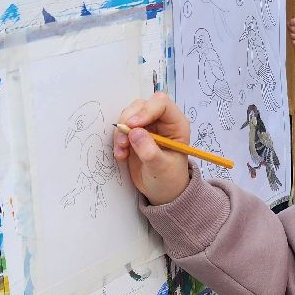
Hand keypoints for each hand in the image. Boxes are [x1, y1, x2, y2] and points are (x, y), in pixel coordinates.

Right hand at [112, 92, 191, 206]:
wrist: (162, 191)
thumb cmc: (169, 179)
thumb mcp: (161, 168)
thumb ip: (150, 151)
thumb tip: (135, 133)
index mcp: (176, 124)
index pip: (161, 103)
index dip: (146, 110)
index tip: (132, 125)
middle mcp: (162, 121)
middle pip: (141, 106)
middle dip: (128, 121)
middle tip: (123, 141)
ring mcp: (148, 126)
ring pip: (129, 115)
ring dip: (121, 131)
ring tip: (122, 151)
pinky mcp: (135, 134)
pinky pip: (122, 128)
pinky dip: (118, 139)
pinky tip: (121, 155)